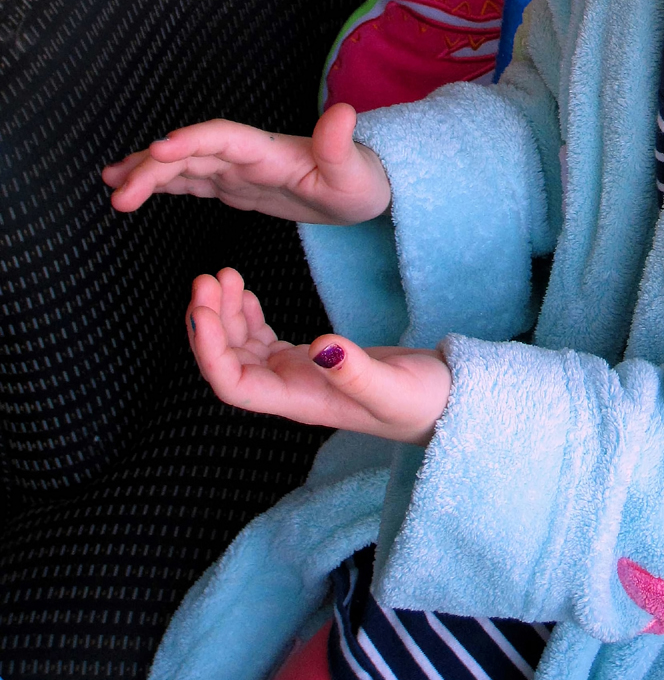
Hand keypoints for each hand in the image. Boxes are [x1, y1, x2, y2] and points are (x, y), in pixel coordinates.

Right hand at [103, 102, 390, 224]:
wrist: (364, 188)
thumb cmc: (361, 180)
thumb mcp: (355, 171)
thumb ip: (341, 146)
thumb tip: (343, 112)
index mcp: (270, 149)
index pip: (223, 138)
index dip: (191, 140)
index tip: (158, 149)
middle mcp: (248, 154)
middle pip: (192, 152)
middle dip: (152, 168)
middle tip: (118, 193)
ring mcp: (238, 169)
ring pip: (184, 165)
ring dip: (147, 172)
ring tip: (109, 183)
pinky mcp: (236, 185)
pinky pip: (191, 181)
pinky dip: (161, 183)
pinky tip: (132, 189)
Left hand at [187, 268, 451, 443]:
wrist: (446, 403)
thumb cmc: (423, 401)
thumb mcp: (392, 387)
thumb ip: (355, 371)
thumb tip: (320, 345)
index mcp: (301, 402)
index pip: (234, 386)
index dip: (210, 351)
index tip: (201, 308)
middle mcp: (291, 392)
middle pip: (229, 363)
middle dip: (210, 323)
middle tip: (208, 278)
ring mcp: (298, 376)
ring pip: (242, 349)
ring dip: (225, 315)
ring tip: (223, 276)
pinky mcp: (310, 362)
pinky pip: (263, 341)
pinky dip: (247, 316)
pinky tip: (244, 294)